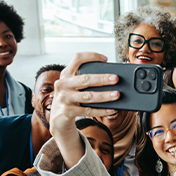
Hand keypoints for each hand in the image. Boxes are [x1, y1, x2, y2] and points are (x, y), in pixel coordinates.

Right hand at [50, 52, 119, 167]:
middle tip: (116, 79)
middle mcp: (63, 84)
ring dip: (104, 95)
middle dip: (102, 79)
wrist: (58, 119)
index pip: (77, 58)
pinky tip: (111, 110)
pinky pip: (88, 111)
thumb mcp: (74, 87)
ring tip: (117, 94)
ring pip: (88, 96)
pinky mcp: (66, 111)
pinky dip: (101, 110)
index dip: (91, 56)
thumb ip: (85, 81)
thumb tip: (110, 79)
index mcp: (66, 74)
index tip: (106, 59)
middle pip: (85, 79)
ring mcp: (63, 98)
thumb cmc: (71, 99)